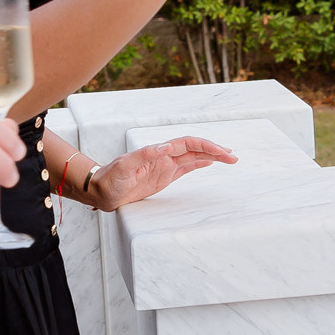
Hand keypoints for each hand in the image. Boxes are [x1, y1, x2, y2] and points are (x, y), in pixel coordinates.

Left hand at [87, 137, 237, 209]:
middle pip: (194, 148)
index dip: (205, 146)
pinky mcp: (164, 176)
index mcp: (158, 152)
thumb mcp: (124, 167)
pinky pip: (186, 167)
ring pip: (193, 157)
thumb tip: (164, 147)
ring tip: (229, 158)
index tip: (221, 152)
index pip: (187, 144)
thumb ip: (143, 156)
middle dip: (214, 150)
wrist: (101, 190)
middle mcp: (164, 156)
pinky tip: (210, 163)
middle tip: (233, 157)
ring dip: (211, 156)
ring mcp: (165, 166)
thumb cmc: (110, 179)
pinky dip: (200, 164)